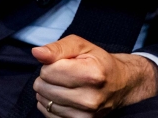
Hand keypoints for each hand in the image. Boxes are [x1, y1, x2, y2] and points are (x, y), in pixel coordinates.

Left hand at [32, 35, 157, 116]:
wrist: (120, 84)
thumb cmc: (99, 62)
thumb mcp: (83, 47)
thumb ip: (59, 47)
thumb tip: (36, 52)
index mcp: (91, 74)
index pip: (48, 71)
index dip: (52, 64)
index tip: (65, 63)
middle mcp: (89, 98)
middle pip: (43, 87)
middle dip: (48, 78)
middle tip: (65, 74)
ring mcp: (84, 115)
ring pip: (43, 102)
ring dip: (49, 92)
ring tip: (65, 86)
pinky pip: (47, 114)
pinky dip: (51, 105)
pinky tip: (63, 98)